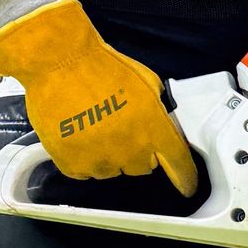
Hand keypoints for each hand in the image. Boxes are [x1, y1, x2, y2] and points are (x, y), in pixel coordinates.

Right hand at [0, 0, 197, 196]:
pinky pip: (86, 171)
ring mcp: (100, 160)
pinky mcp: (73, 164)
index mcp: (154, 130)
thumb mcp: (148, 84)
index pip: (179, 166)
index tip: (187, 185)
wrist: (59, 62)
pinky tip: (79, 135)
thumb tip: (162, 125)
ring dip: (109, 156)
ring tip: (95, 127)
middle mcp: (131, 150)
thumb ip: (159, 111)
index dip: (186, 178)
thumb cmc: (103, 67)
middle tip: (122, 129)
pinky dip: (84, 159)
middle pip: (143, 167)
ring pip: (113, 170)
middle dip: (138, 153)